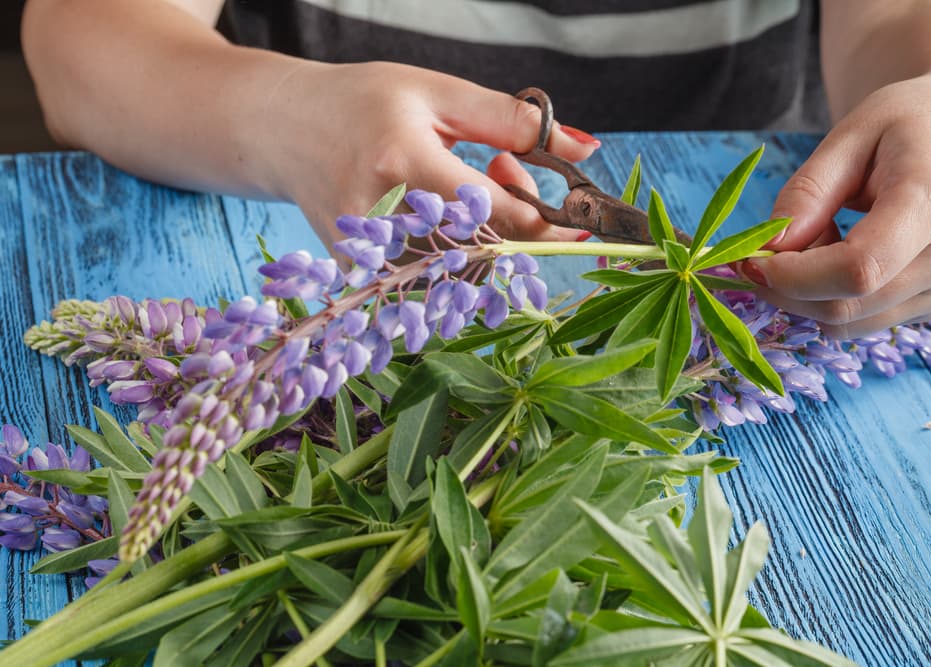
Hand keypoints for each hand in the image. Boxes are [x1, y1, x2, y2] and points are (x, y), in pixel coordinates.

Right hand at [262, 61, 599, 251]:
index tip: (582, 220)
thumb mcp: (438, 94)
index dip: (548, 221)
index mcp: (403, 162)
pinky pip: (432, 282)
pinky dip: (456, 254)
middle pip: (484, 249)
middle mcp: (381, 217)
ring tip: (462, 185)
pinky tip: (441, 215)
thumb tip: (586, 148)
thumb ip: (513, 120)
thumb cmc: (363, 103)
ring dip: (486, 239)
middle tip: (506, 167)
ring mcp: (366, 255)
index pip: (496, 213)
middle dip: (516, 218)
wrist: (284, 131)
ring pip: (461, 273)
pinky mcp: (359, 275)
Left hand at [744, 62, 930, 338]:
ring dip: (807, 294)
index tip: (751, 260)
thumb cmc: (908, 124)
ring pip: (847, 323)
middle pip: (847, 305)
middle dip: (787, 288)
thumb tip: (772, 248)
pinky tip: (837, 255)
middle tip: (762, 251)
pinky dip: (829, 298)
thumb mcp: (850, 136)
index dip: (794, 277)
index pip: (858, 269)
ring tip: (817, 238)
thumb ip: (807, 193)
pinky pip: (859, 322)